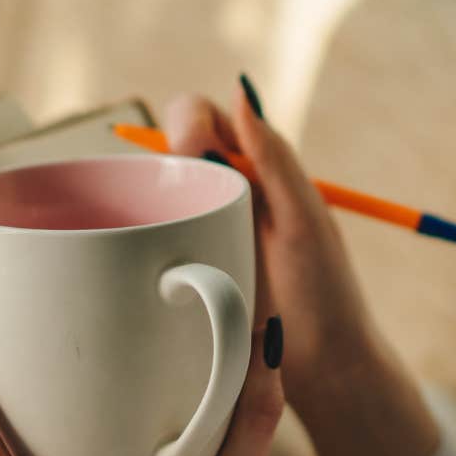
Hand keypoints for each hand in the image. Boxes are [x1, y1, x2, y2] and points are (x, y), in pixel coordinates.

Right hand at [160, 79, 408, 411]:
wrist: (323, 368)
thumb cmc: (324, 291)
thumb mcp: (304, 220)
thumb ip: (275, 157)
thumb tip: (242, 87)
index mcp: (257, 169)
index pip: (206, 118)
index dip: (189, 121)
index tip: (191, 150)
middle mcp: (224, 195)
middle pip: (170, 152)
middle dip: (160, 158)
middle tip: (175, 191)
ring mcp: (198, 235)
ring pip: (153, 196)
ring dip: (142, 200)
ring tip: (156, 226)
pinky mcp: (179, 276)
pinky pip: (146, 243)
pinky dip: (133, 240)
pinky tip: (131, 254)